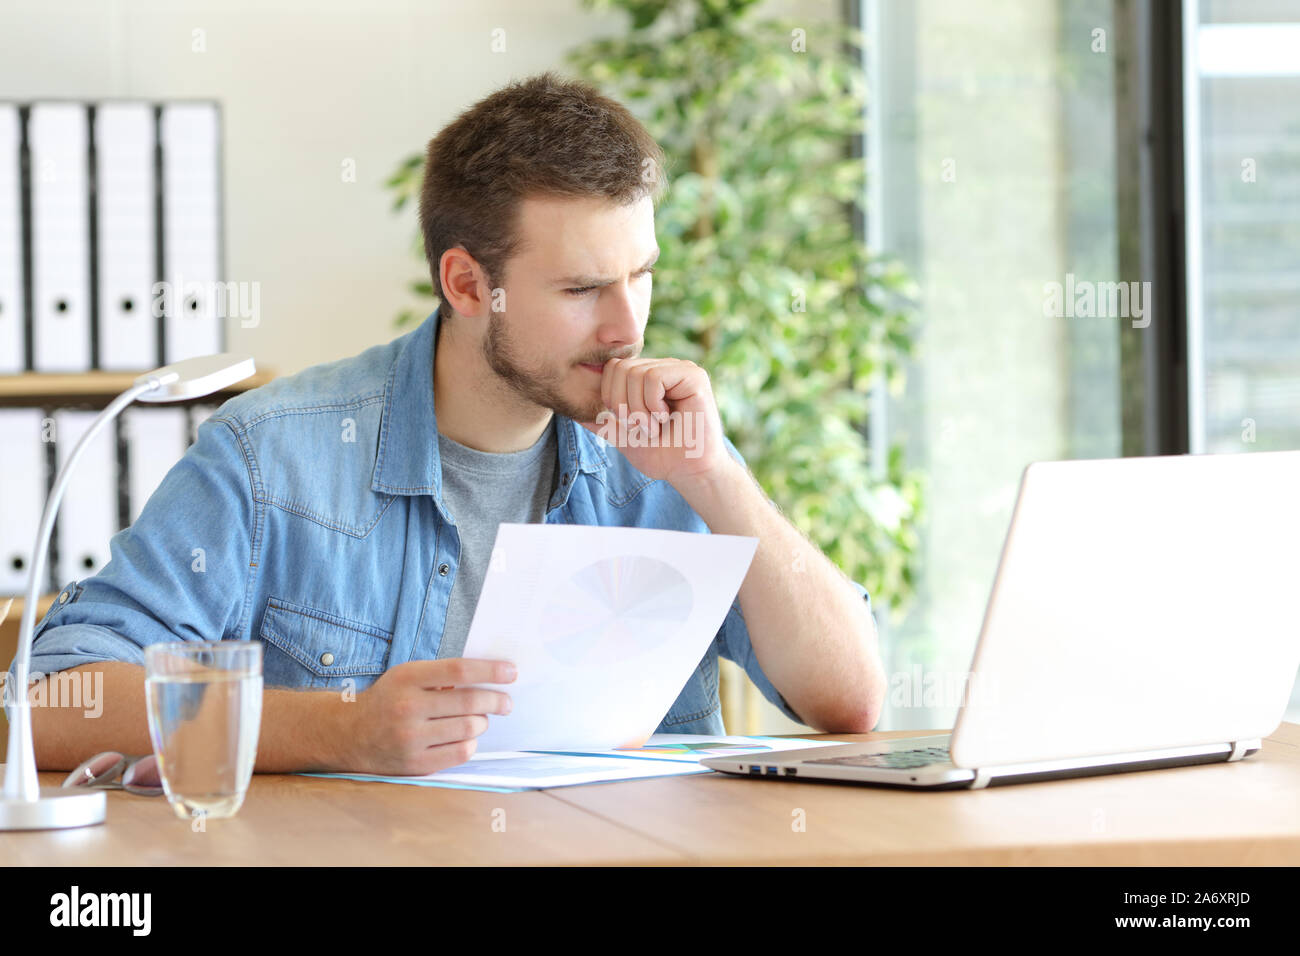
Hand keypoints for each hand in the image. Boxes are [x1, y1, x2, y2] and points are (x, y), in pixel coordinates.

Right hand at [341, 658, 514, 774]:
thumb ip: (441, 675)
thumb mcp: (407, 676)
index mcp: (407, 678)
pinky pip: (460, 752)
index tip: (512, 672)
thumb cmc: (389, 699)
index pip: (459, 671)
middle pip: (470, 702)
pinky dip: (471, 743)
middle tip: (506, 703)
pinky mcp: (415, 764)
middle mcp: (408, 708)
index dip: (491, 671)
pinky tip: (466, 737)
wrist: (349, 734)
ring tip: (479, 719)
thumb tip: (489, 676)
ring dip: (482, 722)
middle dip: (497, 701)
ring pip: (470, 728)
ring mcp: (411, 739)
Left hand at [579, 357, 734, 488]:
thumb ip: (602, 421)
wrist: (689, 472)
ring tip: (654, 426)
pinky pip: (654, 378)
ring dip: (639, 409)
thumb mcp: (623, 436)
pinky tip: (666, 418)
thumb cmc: (661, 455)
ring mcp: (680, 369)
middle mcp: (664, 367)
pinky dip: (652, 405)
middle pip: (620, 367)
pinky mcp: (694, 376)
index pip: (613, 368)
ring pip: (635, 373)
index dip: (611, 397)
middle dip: (622, 404)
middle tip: (641, 427)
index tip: (629, 423)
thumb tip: (572, 411)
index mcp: (648, 377)